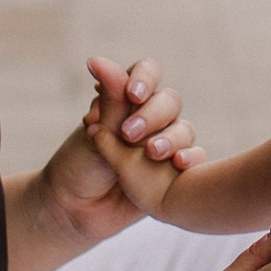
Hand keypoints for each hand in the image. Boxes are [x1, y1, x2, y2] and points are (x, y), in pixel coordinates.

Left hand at [46, 56, 204, 238]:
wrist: (76, 210)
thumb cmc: (80, 165)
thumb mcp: (95, 130)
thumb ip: (109, 99)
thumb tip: (97, 60)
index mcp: (126, 99)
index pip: (148, 72)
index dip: (145, 79)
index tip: (133, 95)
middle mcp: (149, 117)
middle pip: (169, 101)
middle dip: (152, 115)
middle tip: (128, 135)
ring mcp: (163, 143)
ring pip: (184, 129)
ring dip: (170, 138)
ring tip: (151, 154)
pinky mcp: (174, 171)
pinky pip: (194, 157)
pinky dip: (190, 157)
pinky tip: (178, 164)